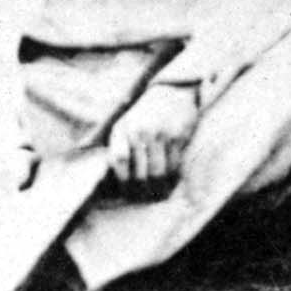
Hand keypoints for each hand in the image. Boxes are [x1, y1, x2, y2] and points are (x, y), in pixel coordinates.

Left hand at [105, 79, 202, 193]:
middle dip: (142, 190)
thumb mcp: (125, 125)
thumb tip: (113, 182)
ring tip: (158, 192)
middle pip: (140, 173)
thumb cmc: (144, 116)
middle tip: (144, 197)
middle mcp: (140, 131)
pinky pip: (174, 166)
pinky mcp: (178, 136)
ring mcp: (160, 134)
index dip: (123, 179)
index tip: (126, 190)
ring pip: (158, 173)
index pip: (119, 160)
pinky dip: (172, 177)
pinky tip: (170, 179)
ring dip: (159, 187)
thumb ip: (118, 148)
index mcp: (122, 129)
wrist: (171, 93)